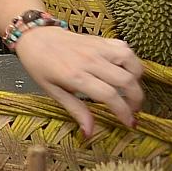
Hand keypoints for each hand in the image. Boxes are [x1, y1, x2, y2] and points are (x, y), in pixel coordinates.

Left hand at [14, 28, 142, 135]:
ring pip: (130, 61)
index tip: (130, 123)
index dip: (124, 111)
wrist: (34, 36)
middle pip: (125, 80)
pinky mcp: (100, 39)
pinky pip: (124, 48)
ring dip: (137, 77)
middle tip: (133, 109)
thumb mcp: (53, 92)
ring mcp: (97, 47)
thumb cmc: (40, 66)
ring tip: (131, 89)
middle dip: (136, 99)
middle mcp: (90, 60)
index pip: (109, 95)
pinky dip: (130, 60)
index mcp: (75, 76)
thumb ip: (75, 110)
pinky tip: (125, 70)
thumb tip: (90, 133)